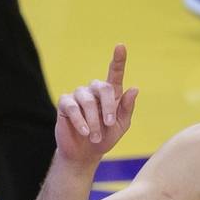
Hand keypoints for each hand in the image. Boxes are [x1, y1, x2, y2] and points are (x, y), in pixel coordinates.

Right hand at [56, 44, 138, 164]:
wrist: (85, 153)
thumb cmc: (105, 138)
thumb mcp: (121, 126)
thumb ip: (126, 108)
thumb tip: (134, 88)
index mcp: (110, 94)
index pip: (115, 73)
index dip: (118, 59)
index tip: (121, 46)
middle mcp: (93, 91)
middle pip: (102, 87)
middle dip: (108, 108)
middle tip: (109, 125)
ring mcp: (78, 96)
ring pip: (87, 101)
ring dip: (94, 120)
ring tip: (94, 136)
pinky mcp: (65, 104)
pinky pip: (72, 107)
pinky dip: (80, 120)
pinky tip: (84, 131)